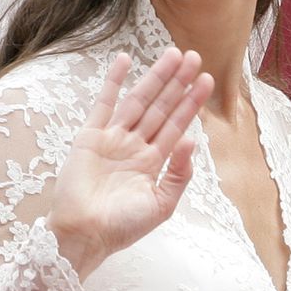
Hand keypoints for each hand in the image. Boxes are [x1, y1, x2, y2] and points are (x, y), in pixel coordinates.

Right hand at [47, 48, 214, 278]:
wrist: (84, 236)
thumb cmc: (122, 227)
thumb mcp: (162, 204)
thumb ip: (179, 173)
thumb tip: (191, 139)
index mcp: (154, 161)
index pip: (177, 124)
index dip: (191, 102)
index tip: (207, 80)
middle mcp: (135, 146)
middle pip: (161, 106)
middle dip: (178, 83)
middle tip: (194, 56)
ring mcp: (113, 139)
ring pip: (139, 101)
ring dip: (155, 77)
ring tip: (172, 54)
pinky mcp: (90, 137)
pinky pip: (103, 103)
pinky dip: (113, 81)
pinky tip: (124, 60)